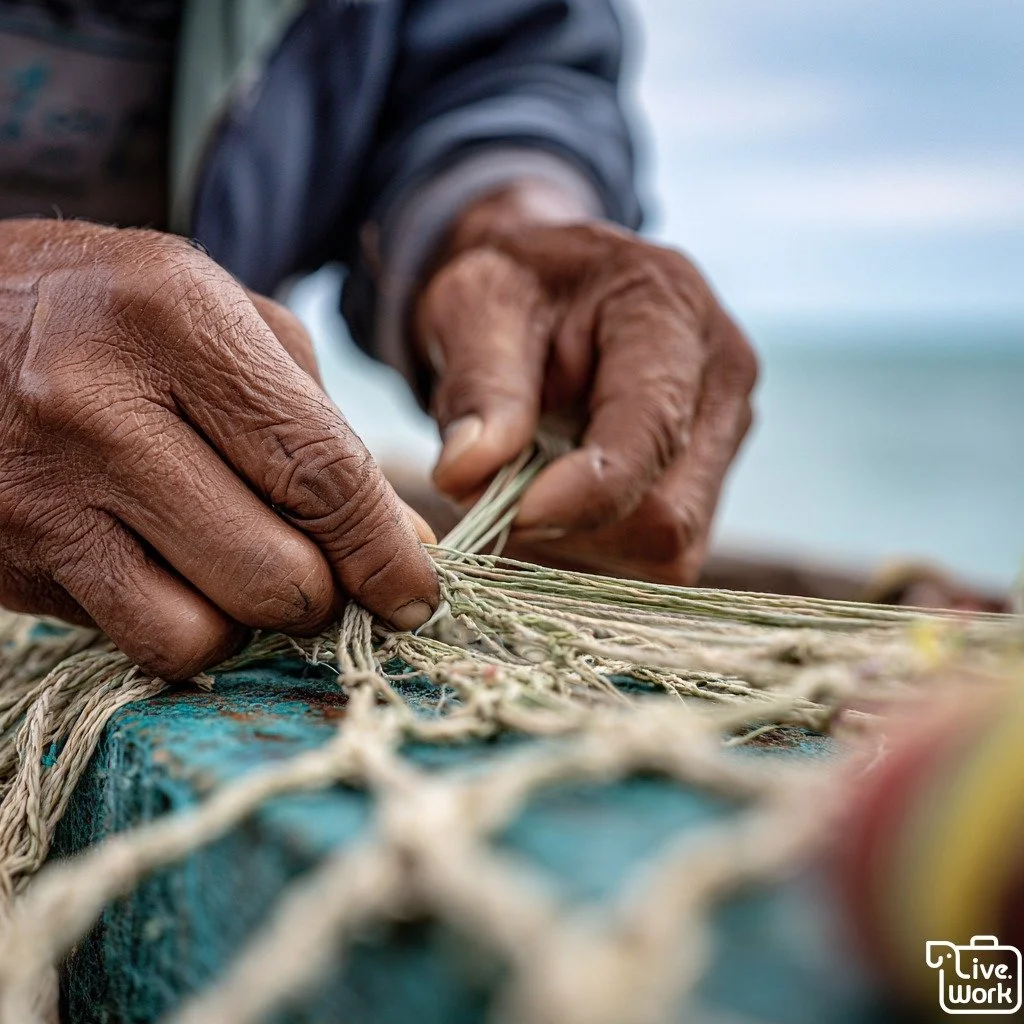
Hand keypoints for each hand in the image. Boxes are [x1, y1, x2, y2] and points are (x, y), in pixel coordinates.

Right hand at [0, 220, 437, 678]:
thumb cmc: (116, 314)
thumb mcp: (225, 321)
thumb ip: (321, 428)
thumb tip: (405, 547)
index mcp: (177, 323)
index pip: (319, 473)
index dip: (386, 553)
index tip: (419, 595)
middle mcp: (100, 408)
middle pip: (274, 572)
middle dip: (326, 594)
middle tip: (329, 573)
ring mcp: (44, 493)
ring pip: (206, 633)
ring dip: (255, 622)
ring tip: (249, 571)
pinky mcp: (13, 559)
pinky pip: (140, 642)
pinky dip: (188, 631)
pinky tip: (184, 578)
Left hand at [414, 182, 756, 583]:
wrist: (541, 292)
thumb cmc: (510, 291)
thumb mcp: (476, 309)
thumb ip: (479, 388)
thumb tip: (465, 477)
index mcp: (671, 309)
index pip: (653, 431)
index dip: (584, 492)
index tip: (510, 514)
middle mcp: (722, 377)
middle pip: (667, 512)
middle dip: (572, 524)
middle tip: (497, 492)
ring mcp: (725, 435)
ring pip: (664, 548)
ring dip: (577, 540)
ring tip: (527, 481)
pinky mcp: (709, 483)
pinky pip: (654, 555)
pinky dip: (592, 546)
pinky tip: (556, 497)